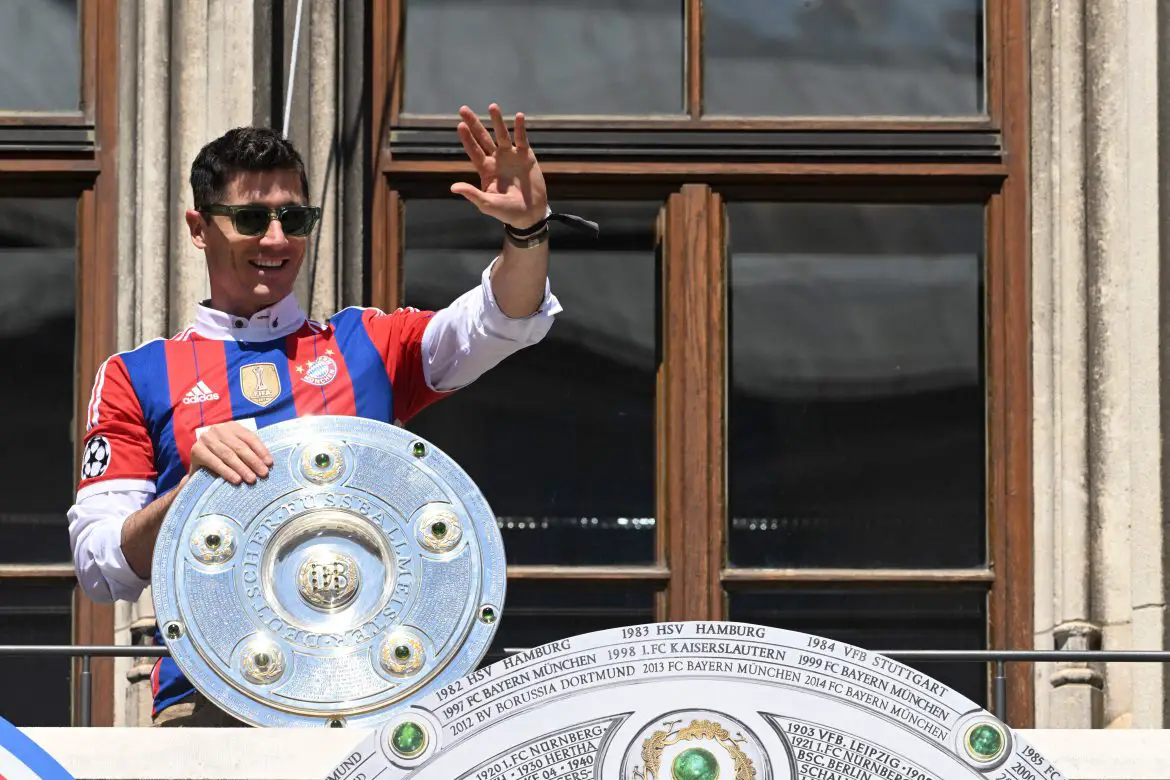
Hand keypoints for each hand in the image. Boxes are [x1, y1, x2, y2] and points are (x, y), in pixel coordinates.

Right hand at [188, 422, 272, 485]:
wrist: (199, 467)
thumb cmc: (223, 459)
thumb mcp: (237, 452)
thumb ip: (249, 452)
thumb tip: (268, 463)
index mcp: (232, 427)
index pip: (249, 438)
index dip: (261, 450)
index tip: (270, 463)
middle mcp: (218, 429)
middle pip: (240, 446)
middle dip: (253, 461)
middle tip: (263, 474)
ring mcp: (206, 438)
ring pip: (228, 454)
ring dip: (242, 468)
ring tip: (251, 479)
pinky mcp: (196, 450)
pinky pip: (214, 462)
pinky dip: (226, 471)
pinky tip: (236, 480)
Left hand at [451, 104, 547, 229]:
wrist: (530, 213)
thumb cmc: (507, 211)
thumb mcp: (488, 204)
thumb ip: (473, 194)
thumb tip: (454, 187)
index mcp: (485, 169)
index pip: (473, 151)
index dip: (467, 139)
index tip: (460, 125)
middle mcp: (496, 159)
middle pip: (483, 138)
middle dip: (474, 124)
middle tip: (463, 109)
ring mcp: (511, 155)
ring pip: (502, 134)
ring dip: (497, 121)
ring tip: (492, 106)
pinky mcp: (526, 155)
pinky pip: (522, 139)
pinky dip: (520, 128)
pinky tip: (518, 116)